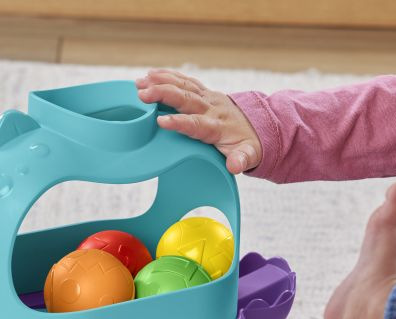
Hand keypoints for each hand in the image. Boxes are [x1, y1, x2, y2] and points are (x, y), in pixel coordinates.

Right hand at [135, 69, 262, 174]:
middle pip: (185, 98)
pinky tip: (150, 74)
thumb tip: (235, 166)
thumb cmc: (246, 144)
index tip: (161, 121)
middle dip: (163, 94)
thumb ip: (241, 160)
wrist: (256, 126)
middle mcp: (211, 108)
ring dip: (161, 81)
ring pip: (183, 86)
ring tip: (139, 82)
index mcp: (217, 126)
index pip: (196, 123)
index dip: (179, 122)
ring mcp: (207, 97)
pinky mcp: (203, 92)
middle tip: (142, 94)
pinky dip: (168, 75)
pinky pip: (184, 81)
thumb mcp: (248, 155)